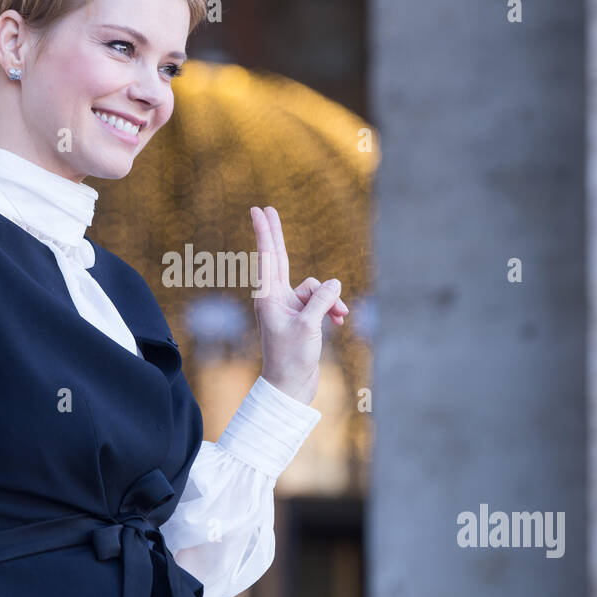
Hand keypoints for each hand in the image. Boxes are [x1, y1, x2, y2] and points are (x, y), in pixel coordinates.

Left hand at [249, 206, 347, 405]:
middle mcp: (277, 298)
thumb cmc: (292, 358)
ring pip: (315, 288)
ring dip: (330, 300)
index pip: (268, 257)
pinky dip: (331, 309)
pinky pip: (321, 302)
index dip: (265, 232)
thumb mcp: (309, 325)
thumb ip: (322, 300)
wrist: (290, 387)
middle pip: (279, 258)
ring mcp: (290, 308)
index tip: (258, 211)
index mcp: (269, 297)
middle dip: (276, 235)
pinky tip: (339, 322)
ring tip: (337, 318)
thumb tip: (334, 283)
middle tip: (267, 209)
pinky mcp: (302, 318)